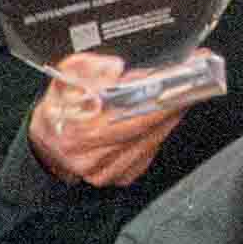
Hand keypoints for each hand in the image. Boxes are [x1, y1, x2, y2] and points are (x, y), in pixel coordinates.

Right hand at [24, 52, 189, 192]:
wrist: (47, 148)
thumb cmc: (57, 113)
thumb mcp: (62, 81)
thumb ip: (86, 68)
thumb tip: (115, 67)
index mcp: (79, 132)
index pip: (132, 113)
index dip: (160, 94)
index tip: (182, 77)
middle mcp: (95, 157)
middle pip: (149, 126)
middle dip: (174, 100)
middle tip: (194, 79)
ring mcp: (110, 171)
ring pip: (154, 138)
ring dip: (171, 114)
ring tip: (184, 91)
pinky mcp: (122, 176)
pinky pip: (151, 149)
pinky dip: (160, 129)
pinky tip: (164, 114)